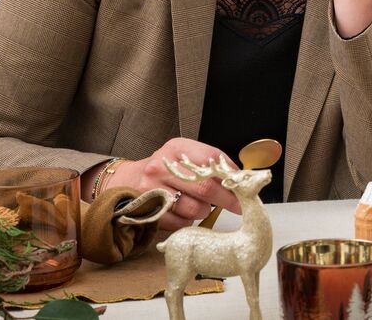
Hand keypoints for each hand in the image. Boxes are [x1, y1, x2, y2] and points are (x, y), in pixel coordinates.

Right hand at [106, 137, 242, 229]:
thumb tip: (241, 178)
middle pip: (206, 187)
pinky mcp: (148, 212)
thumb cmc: (165, 169)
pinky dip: (188, 221)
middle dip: (228, 199)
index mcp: (176, 148)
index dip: (231, 174)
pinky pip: (182, 223)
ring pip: (196, 209)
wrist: (126, 181)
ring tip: (197, 203)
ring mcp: (153, 190)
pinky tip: (182, 211)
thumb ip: (209, 163)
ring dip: (204, 210)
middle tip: (241, 206)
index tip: (245, 185)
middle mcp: (162, 167)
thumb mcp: (183, 155)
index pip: (211, 159)